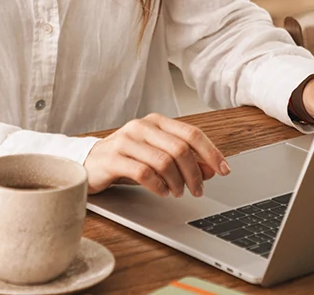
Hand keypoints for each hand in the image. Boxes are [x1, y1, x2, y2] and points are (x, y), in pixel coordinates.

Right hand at [83, 113, 229, 197]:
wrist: (89, 161)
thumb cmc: (127, 158)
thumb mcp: (157, 156)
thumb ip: (184, 160)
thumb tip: (211, 168)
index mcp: (155, 121)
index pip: (191, 133)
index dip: (211, 152)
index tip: (224, 170)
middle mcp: (141, 126)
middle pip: (180, 148)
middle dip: (195, 173)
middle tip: (198, 189)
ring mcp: (126, 140)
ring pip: (163, 161)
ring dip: (177, 182)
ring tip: (178, 192)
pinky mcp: (113, 157)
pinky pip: (143, 172)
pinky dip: (158, 185)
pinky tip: (161, 191)